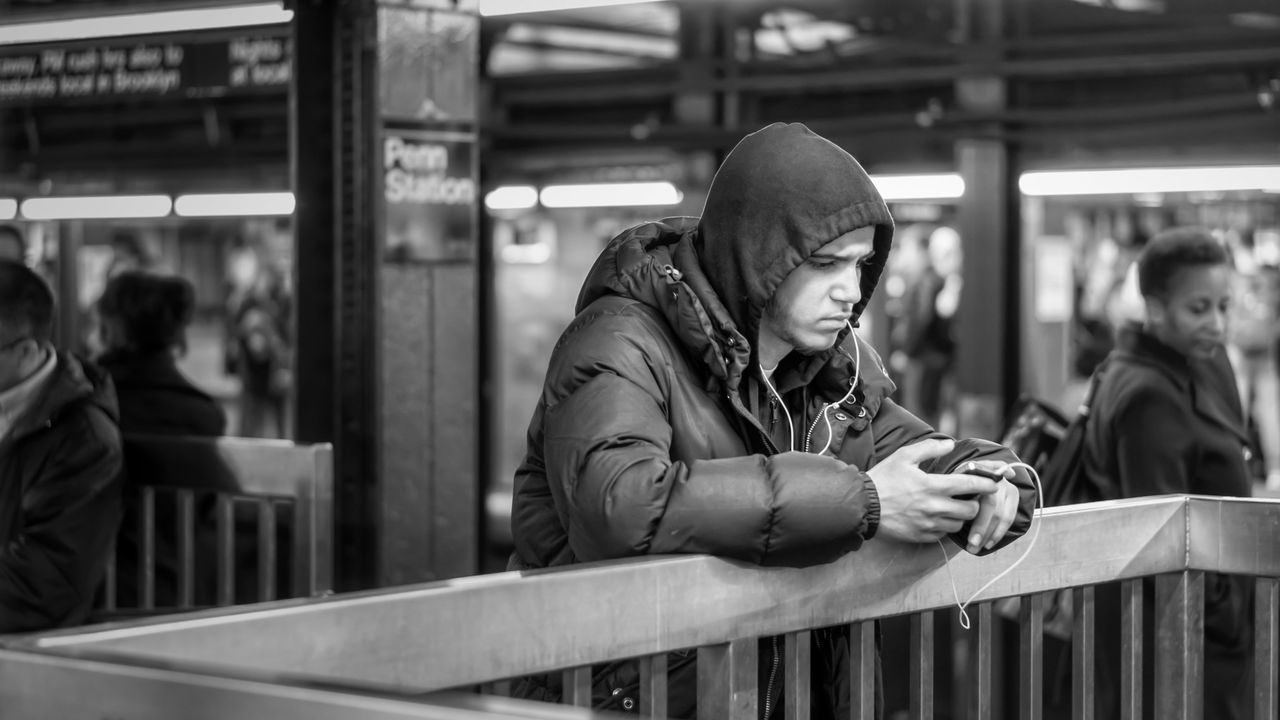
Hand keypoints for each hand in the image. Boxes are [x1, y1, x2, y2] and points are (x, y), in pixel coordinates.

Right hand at [868, 439, 998, 543]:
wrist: (862, 505)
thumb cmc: (883, 478)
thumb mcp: (904, 456)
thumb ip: (929, 448)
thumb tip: (950, 444)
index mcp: (932, 486)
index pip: (969, 485)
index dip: (986, 484)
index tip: (994, 484)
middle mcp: (934, 507)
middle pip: (969, 510)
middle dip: (973, 503)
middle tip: (968, 498)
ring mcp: (928, 524)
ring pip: (958, 525)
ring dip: (960, 516)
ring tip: (952, 508)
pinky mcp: (921, 536)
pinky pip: (943, 535)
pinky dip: (945, 527)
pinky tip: (937, 518)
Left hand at [956, 460, 1019, 552]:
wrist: (981, 474)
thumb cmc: (964, 479)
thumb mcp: (956, 478)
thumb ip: (955, 487)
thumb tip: (956, 492)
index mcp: (980, 472)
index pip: (979, 494)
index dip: (974, 511)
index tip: (967, 528)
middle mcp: (996, 479)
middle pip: (991, 507)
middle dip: (981, 529)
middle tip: (971, 545)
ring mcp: (1007, 487)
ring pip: (1002, 515)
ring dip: (990, 535)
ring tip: (976, 547)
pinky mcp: (1014, 496)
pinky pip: (1009, 518)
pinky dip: (999, 533)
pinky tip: (989, 543)